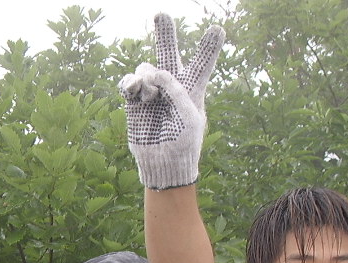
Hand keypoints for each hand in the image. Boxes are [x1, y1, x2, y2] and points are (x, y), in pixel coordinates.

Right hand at [119, 14, 224, 188]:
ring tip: (150, 96)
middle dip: (165, 34)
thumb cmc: (184, 142)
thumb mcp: (189, 116)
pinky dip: (130, 82)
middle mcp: (172, 87)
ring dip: (147, 78)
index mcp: (193, 90)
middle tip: (161, 15)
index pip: (202, 64)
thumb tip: (152, 72)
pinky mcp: (134, 101)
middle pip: (169, 54)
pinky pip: (129, 82)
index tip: (218, 28)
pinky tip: (134, 90)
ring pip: (146, 68)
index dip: (209, 47)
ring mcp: (152, 92)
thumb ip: (176, 89)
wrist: (164, 163)